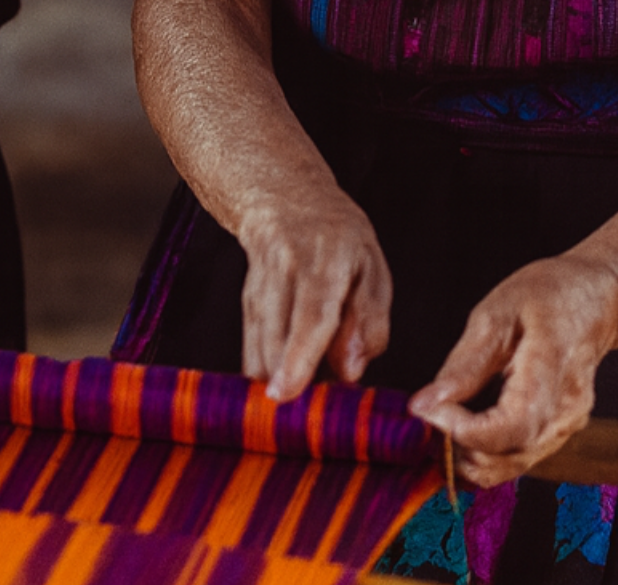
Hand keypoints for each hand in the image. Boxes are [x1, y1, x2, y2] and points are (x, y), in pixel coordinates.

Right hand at [238, 192, 392, 400]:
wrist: (284, 202)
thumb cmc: (339, 239)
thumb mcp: (372, 268)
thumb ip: (369, 321)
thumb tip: (349, 372)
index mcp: (327, 260)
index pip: (312, 312)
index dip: (299, 355)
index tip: (287, 393)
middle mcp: (285, 270)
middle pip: (278, 336)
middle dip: (288, 383)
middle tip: (310, 415)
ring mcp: (259, 285)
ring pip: (259, 346)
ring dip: (278, 381)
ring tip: (304, 399)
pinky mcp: (245, 302)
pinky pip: (251, 346)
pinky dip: (267, 373)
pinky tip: (283, 384)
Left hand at [409, 254, 617, 486]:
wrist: (597, 301)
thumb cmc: (550, 296)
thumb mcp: (496, 313)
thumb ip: (463, 363)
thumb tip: (424, 404)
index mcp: (552, 372)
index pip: (511, 427)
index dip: (463, 431)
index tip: (427, 411)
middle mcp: (565, 411)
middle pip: (509, 456)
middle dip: (458, 448)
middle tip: (426, 417)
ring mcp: (566, 426)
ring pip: (512, 466)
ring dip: (469, 457)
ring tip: (439, 422)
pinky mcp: (559, 433)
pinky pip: (519, 458)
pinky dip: (485, 454)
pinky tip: (461, 430)